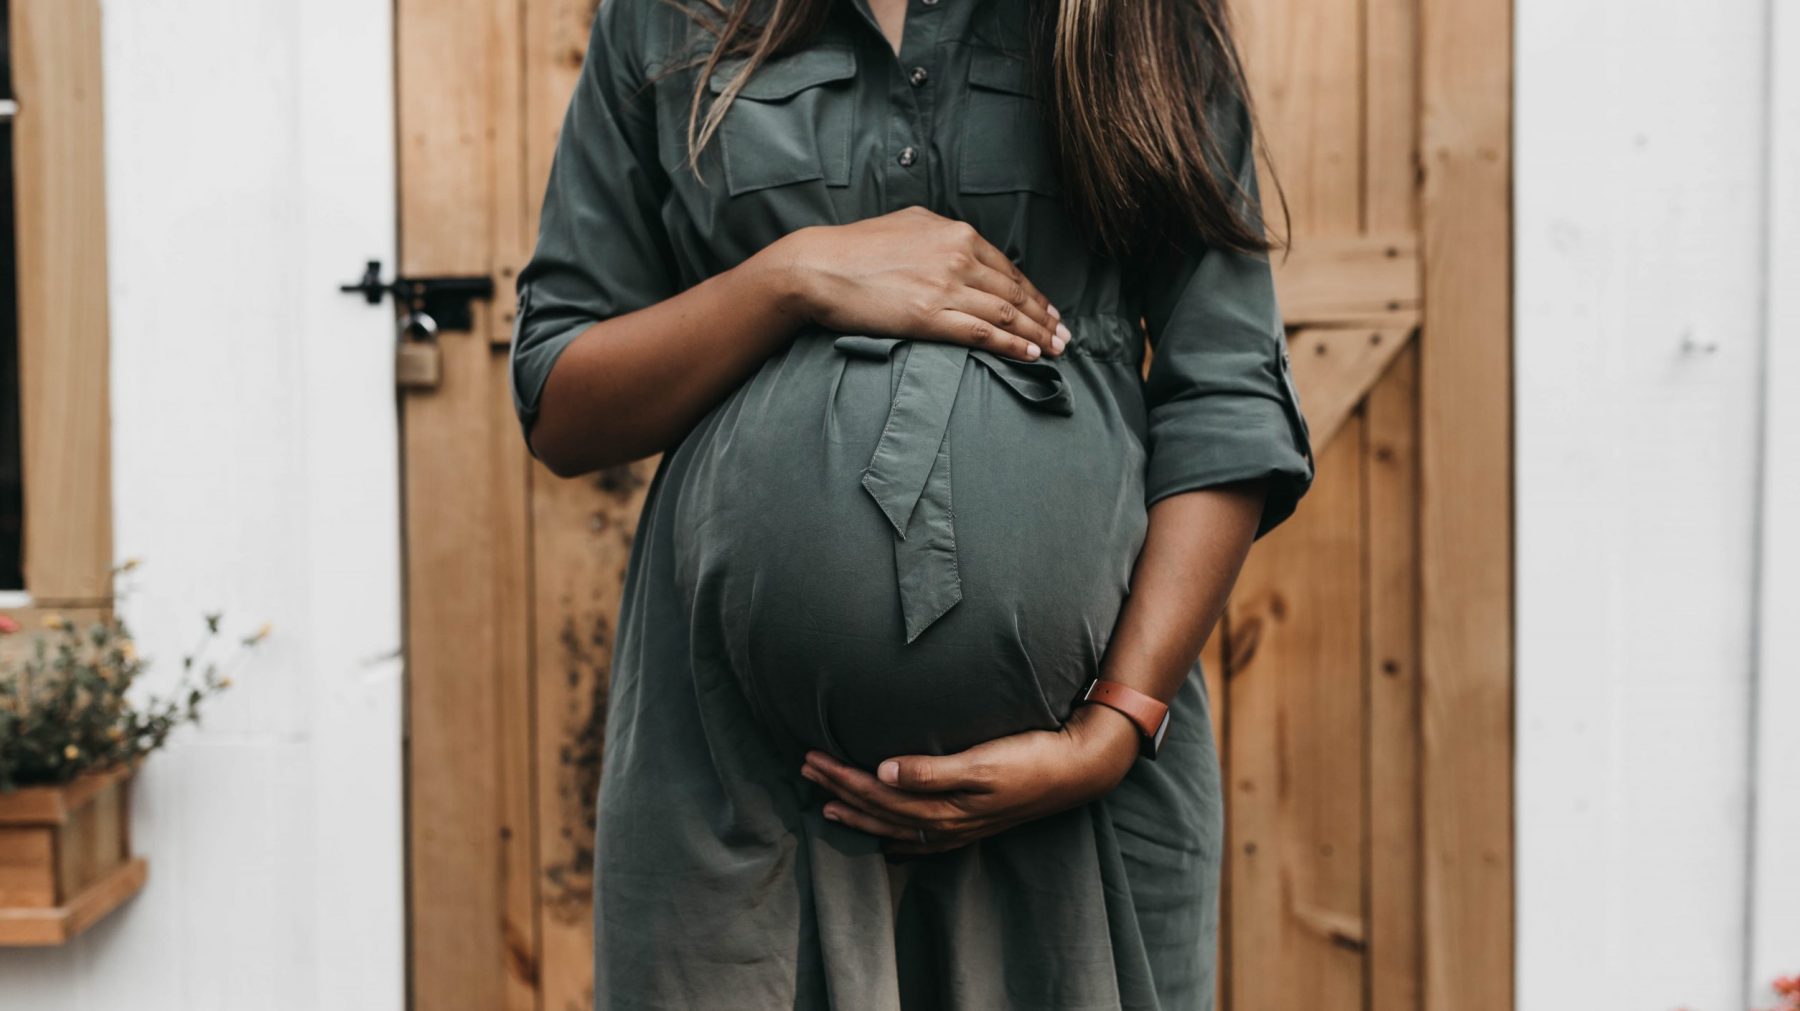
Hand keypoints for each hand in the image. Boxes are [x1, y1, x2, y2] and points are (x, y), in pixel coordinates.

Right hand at [774, 206, 1070, 361]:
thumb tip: (960, 243)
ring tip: (1055, 349)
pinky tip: (1029, 355)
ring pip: (1005, 313)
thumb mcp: (907, 225)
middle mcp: (957, 256)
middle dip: (1044, 316)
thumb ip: (940, 234)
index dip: (1033, 293)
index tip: (1048, 310)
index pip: (1007, 267)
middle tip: (1064, 335)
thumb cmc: (856, 249)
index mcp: (955, 233)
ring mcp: (945, 286)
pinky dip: (1011, 345)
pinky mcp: (930, 315)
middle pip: (1014, 291)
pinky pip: (983, 332)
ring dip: (1036, 334)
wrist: (819, 267)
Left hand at [799, 703, 1141, 855]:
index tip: (811, 757)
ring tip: (827, 804)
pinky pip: (920, 838)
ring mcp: (959, 828)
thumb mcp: (982, 761)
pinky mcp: (972, 823)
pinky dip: (895, 836)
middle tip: (806, 770)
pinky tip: (885, 840)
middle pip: (878, 810)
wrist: (1076, 769)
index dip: (841, 777)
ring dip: (858, 813)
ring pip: (894, 826)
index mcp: (943, 807)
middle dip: (839, 791)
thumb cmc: (1030, 758)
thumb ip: (931, 770)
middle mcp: (946, 824)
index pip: (877, 793)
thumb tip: (883, 770)